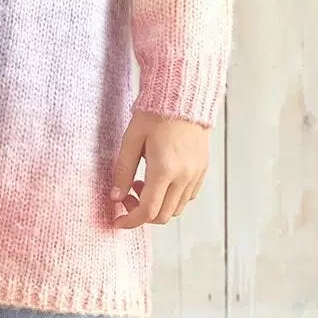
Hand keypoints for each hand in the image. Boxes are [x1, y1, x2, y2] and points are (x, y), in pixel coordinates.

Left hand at [109, 110, 209, 227]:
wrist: (183, 96)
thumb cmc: (154, 114)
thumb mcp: (131, 140)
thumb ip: (123, 171)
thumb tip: (116, 197)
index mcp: (164, 169)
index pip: (148, 211)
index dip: (130, 221)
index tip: (117, 221)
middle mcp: (184, 176)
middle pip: (163, 215)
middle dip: (141, 215)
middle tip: (127, 198)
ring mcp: (196, 174)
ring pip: (176, 209)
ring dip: (157, 207)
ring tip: (142, 184)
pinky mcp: (202, 170)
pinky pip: (187, 197)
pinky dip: (171, 199)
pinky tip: (159, 181)